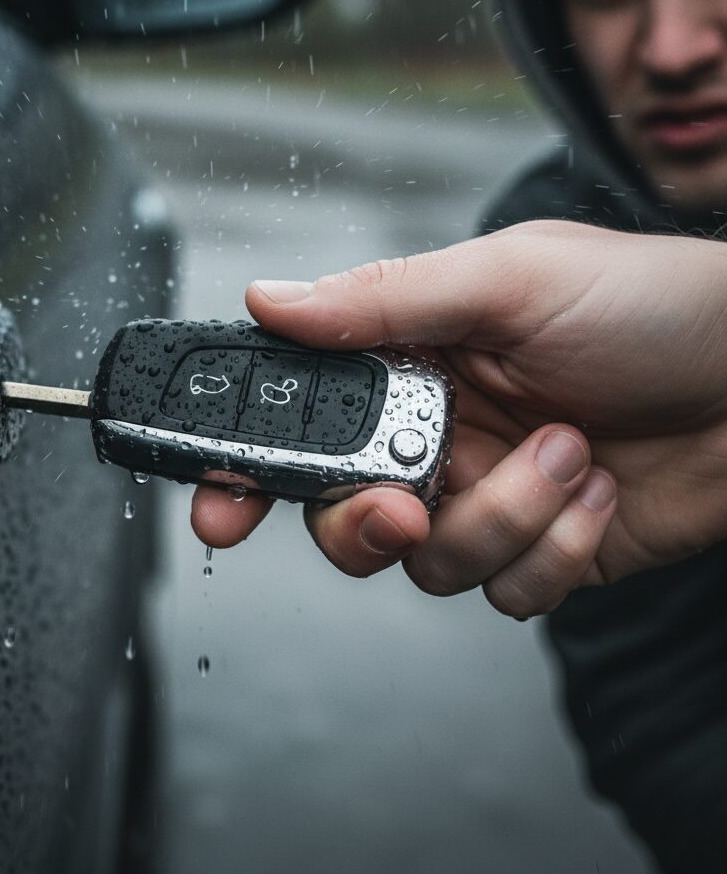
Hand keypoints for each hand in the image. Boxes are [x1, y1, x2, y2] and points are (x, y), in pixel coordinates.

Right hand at [191, 220, 726, 616]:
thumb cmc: (651, 305)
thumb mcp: (508, 281)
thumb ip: (382, 300)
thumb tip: (268, 299)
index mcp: (412, 364)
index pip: (303, 419)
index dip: (250, 468)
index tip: (221, 509)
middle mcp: (436, 435)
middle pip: (345, 516)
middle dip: (365, 527)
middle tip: (407, 507)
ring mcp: (487, 498)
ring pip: (429, 564)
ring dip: (503, 519)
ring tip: (568, 453)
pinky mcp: (542, 551)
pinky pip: (505, 592)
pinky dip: (554, 550)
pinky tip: (598, 490)